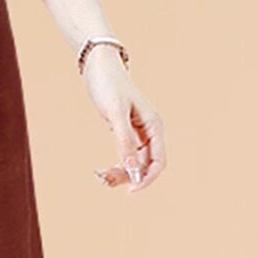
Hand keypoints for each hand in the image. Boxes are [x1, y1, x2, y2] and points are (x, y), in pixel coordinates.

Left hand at [82, 48, 166, 192]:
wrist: (99, 67)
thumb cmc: (109, 84)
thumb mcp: (115, 112)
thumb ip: (123, 139)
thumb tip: (131, 167)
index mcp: (155, 126)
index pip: (159, 161)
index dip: (147, 178)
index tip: (130, 190)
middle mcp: (150, 131)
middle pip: (146, 165)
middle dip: (129, 176)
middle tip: (104, 179)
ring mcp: (139, 133)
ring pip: (135, 163)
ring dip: (121, 172)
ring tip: (101, 175)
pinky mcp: (126, 133)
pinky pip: (126, 156)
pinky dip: (117, 164)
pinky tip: (103, 170)